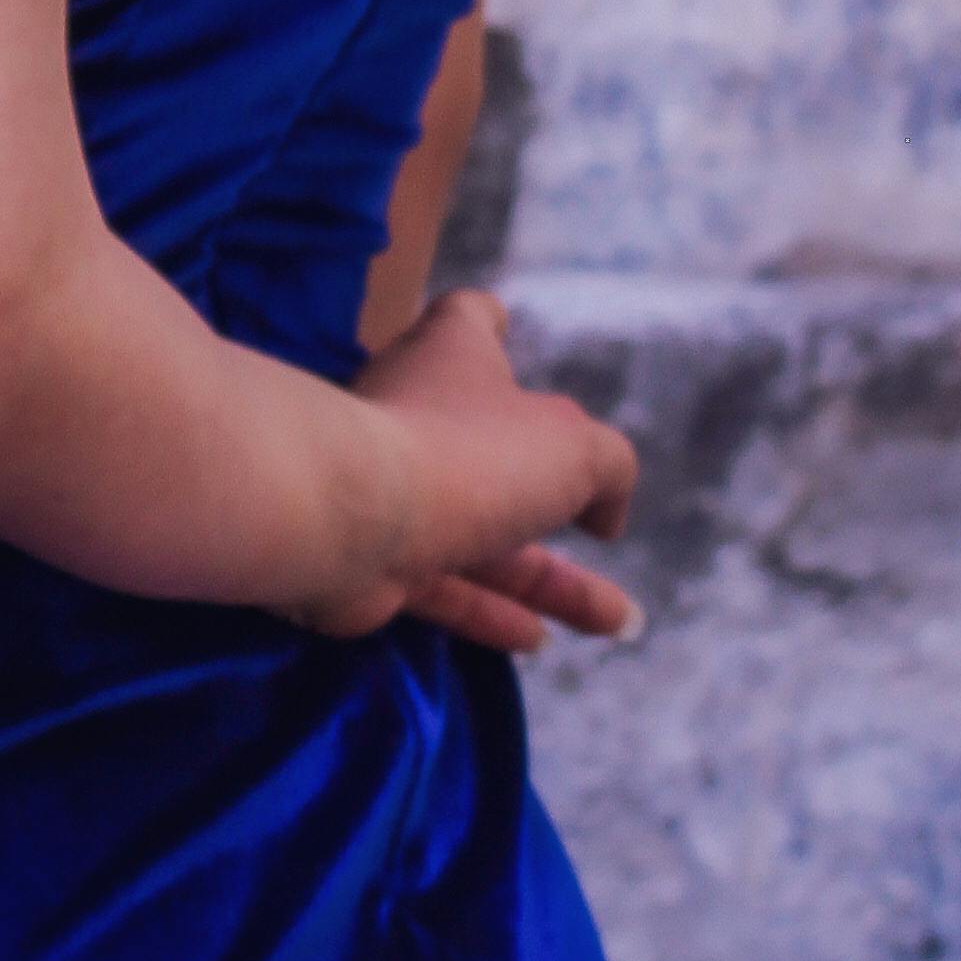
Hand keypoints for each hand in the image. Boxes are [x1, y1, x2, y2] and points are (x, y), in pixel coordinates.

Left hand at [325, 287, 643, 658]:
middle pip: (490, 449)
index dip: (492, 327)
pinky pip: (438, 583)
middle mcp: (414, 414)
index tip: (511, 336)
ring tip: (614, 621)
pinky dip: (486, 610)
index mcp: (451, 357)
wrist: (346, 519)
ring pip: (475, 534)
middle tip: (606, 535)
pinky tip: (534, 639)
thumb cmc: (470, 455)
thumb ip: (608, 470)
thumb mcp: (576, 452)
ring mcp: (387, 488)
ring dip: (544, 580)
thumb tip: (603, 509)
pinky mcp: (367, 556)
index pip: (466, 322)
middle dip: (557, 501)